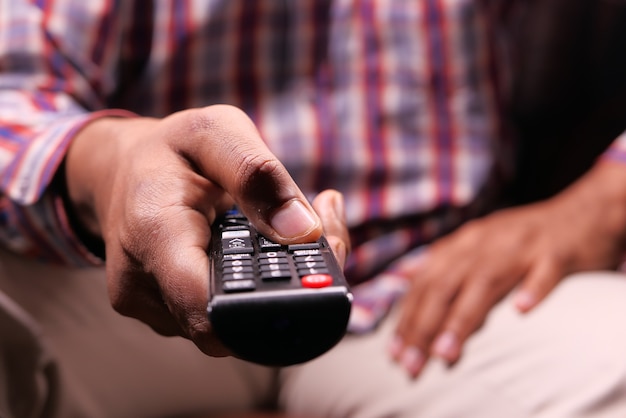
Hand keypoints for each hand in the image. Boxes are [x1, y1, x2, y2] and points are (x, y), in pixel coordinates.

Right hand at [64, 105, 348, 355]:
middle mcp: (144, 282)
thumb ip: (257, 174)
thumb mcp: (216, 132)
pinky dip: (256, 292)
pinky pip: (222, 319)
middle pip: (231, 324)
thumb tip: (304, 232)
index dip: (267, 310)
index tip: (315, 278)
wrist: (124, 173)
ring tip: (297, 234)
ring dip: (277, 290)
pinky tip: (267, 253)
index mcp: (153, 231)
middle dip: (291, 292)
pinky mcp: (168, 314)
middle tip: (326, 236)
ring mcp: (154, 306)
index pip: (207, 305)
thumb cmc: (171, 150)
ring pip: (232, 327)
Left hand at [389, 160, 625, 376]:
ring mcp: (522, 247)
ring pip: (486, 281)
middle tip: (410, 364)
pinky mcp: (558, 253)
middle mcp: (486, 244)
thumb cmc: (523, 236)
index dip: (408, 316)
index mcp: (465, 244)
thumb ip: (443, 260)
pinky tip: (522, 310)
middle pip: (446, 286)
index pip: (426, 282)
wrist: (581, 210)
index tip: (393, 351)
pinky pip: (545, 271)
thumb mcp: (477, 241)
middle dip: (424, 327)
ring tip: (445, 352)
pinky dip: (534, 289)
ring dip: (463, 318)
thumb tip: (405, 276)